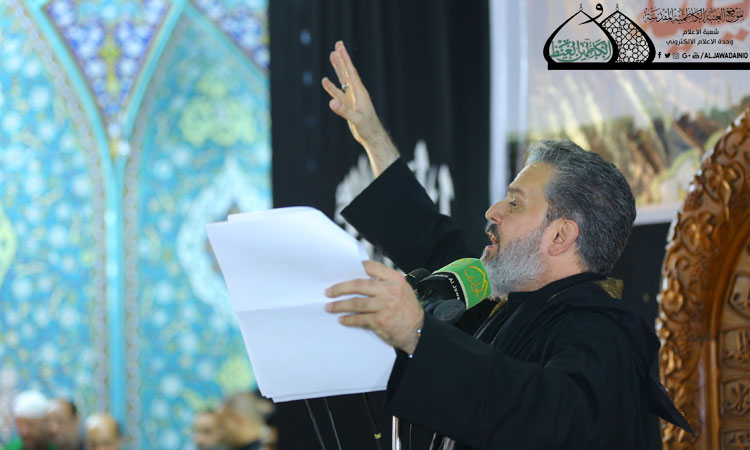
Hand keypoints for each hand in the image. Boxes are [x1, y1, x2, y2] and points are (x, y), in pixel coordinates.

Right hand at [321, 41, 398, 176]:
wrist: (372, 136)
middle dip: (342, 58)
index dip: (345, 59)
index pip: (351, 72)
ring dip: (337, 68)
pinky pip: (338, 92)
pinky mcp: (348, 105)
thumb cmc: (368, 128)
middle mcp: (356, 92)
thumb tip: (332, 102)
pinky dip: (332, 87)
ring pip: (343, 79)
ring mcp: (352, 98)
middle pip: (347, 72)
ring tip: (332, 55)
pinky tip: (325, 81)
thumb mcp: (356, 119)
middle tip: (337, 44)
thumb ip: (344, 111)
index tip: (339, 47)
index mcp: (360, 92)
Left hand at [325, 260, 423, 353]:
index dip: (355, 267)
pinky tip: (342, 319)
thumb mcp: (402, 290)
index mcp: (395, 279)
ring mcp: (385, 306)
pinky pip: (359, 319)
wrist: (417, 331)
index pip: (371, 267)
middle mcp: (390, 291)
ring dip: (340, 305)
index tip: (342, 269)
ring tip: (330, 307)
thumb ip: (384, 283)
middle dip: (340, 288)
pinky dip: (349, 319)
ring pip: (356, 303)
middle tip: (329, 291)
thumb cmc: (408, 310)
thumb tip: (359, 279)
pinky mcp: (380, 321)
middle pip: (359, 285)